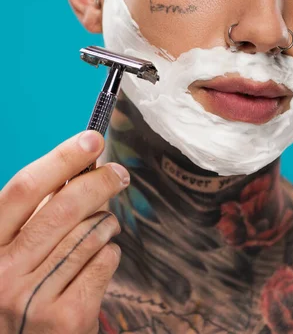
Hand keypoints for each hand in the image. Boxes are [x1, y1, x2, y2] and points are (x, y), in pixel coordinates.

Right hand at [0, 130, 129, 332]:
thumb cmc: (22, 289)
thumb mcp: (14, 251)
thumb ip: (39, 214)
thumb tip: (84, 168)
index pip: (26, 188)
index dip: (62, 158)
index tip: (91, 139)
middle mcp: (3, 273)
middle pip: (64, 207)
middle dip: (99, 181)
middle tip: (118, 174)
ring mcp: (33, 299)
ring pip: (91, 233)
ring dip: (106, 223)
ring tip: (102, 228)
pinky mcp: (66, 319)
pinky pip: (104, 262)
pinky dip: (109, 253)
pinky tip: (98, 260)